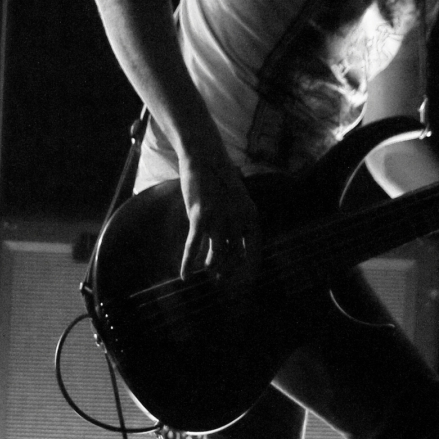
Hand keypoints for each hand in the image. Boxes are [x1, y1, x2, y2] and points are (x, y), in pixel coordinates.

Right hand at [176, 154, 260, 279]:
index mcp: (251, 216)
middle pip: (233, 256)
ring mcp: (219, 219)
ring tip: (208, 271)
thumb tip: (233, 245)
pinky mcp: (200, 217)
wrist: (205, 157)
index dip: (248, 268)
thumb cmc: (220, 180)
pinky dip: (188, 263)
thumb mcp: (238, 200)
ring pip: (215, 255)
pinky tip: (184, 276)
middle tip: (221, 278)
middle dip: (227, 270)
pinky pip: (193, 247)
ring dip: (211, 266)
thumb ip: (239, 221)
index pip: (253, 251)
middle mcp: (238, 220)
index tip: (244, 281)